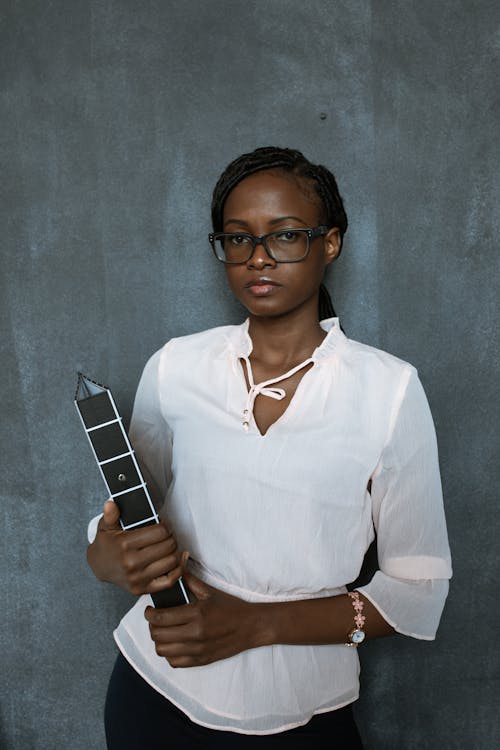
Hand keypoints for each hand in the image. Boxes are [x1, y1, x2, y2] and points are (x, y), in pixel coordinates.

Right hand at [86, 500, 183, 595]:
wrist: (99, 567)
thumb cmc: (107, 544)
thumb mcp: (106, 526)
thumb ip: (110, 515)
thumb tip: (110, 504)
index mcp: (124, 544)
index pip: (159, 532)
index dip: (165, 527)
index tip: (164, 526)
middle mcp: (131, 563)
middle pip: (168, 546)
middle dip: (171, 538)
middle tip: (167, 536)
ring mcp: (137, 578)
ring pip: (171, 562)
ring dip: (175, 551)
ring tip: (170, 546)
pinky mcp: (142, 589)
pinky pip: (169, 581)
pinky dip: (179, 570)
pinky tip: (179, 559)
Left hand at [144, 571, 261, 666]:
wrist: (250, 627)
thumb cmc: (231, 607)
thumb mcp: (210, 591)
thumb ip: (190, 580)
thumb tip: (175, 566)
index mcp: (196, 614)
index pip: (161, 618)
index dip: (149, 614)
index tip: (149, 610)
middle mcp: (195, 634)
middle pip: (158, 635)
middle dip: (152, 626)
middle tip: (155, 619)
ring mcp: (197, 650)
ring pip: (163, 651)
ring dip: (159, 641)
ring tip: (163, 631)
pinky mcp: (201, 661)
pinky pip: (174, 662)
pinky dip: (169, 654)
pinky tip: (173, 643)